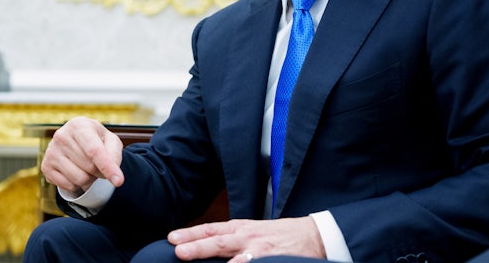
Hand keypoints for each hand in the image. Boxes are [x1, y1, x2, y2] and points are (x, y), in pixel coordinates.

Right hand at [41, 116, 123, 192]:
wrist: (77, 140)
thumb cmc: (97, 140)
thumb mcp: (111, 141)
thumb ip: (114, 154)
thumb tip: (113, 173)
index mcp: (79, 125)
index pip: (94, 151)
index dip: (108, 167)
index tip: (119, 181)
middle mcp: (62, 136)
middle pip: (89, 167)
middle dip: (100, 171)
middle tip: (99, 163)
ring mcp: (51, 151)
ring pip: (79, 179)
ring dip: (89, 179)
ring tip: (87, 167)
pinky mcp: (45, 166)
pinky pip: (68, 186)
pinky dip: (77, 184)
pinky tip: (76, 171)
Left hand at [167, 217, 325, 261]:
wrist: (316, 235)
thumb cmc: (283, 234)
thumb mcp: (256, 231)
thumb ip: (234, 239)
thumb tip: (208, 246)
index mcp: (242, 228)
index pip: (212, 229)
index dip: (192, 234)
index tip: (172, 239)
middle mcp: (248, 237)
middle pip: (218, 241)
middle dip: (196, 246)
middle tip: (177, 251)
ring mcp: (260, 250)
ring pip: (233, 258)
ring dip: (216, 261)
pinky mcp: (272, 261)